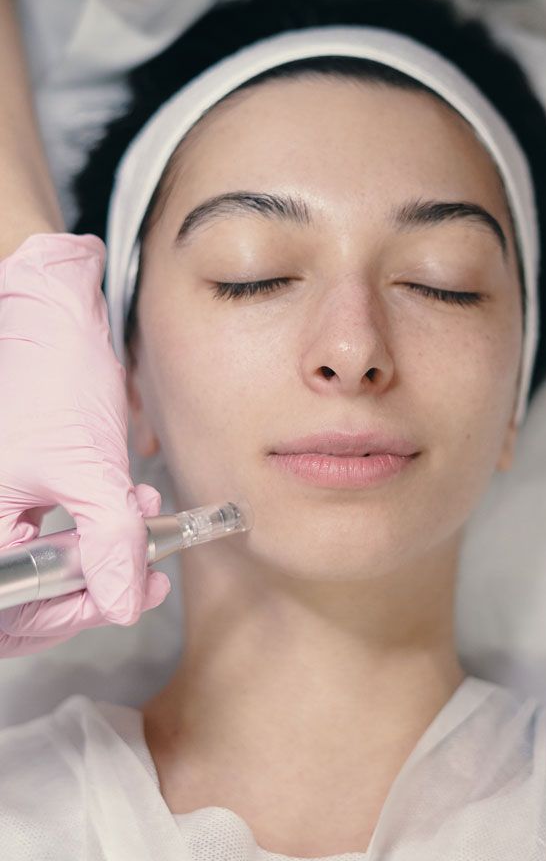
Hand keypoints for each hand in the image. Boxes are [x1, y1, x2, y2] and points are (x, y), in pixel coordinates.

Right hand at [0, 233, 170, 657]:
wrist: (48, 316)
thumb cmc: (51, 378)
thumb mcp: (88, 468)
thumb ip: (109, 542)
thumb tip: (123, 604)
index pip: (15, 611)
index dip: (73, 615)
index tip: (126, 596)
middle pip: (33, 595)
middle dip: (98, 581)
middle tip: (145, 571)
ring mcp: (1, 508)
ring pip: (51, 563)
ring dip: (105, 550)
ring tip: (143, 521)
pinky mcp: (20, 491)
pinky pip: (56, 531)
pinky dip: (97, 525)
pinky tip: (130, 504)